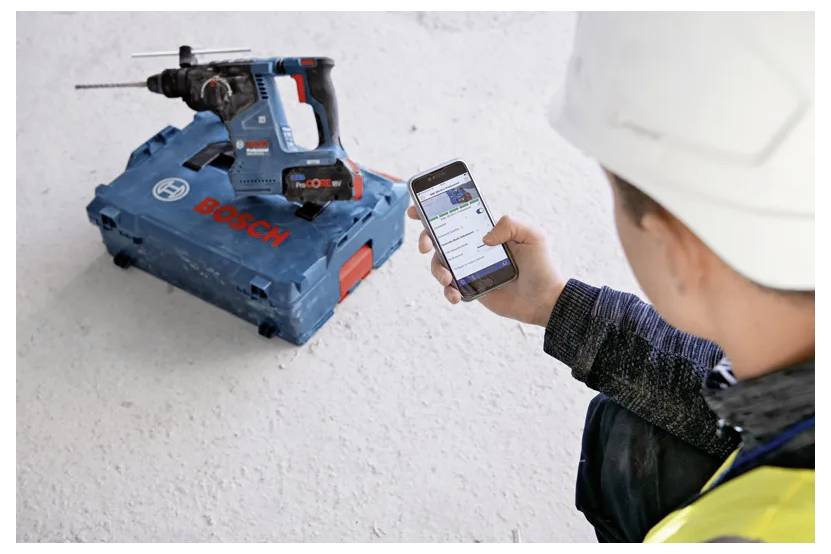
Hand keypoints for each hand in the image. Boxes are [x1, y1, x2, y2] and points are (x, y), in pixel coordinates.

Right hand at [407, 206, 566, 326]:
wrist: (545, 300)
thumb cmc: (542, 266)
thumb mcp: (533, 236)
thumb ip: (510, 225)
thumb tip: (484, 237)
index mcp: (485, 231)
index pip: (456, 217)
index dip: (433, 211)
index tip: (416, 209)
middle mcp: (473, 248)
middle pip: (439, 239)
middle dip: (426, 239)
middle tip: (425, 247)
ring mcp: (469, 268)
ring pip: (440, 265)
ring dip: (437, 270)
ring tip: (449, 278)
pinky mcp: (470, 289)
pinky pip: (450, 289)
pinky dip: (448, 292)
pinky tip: (456, 295)